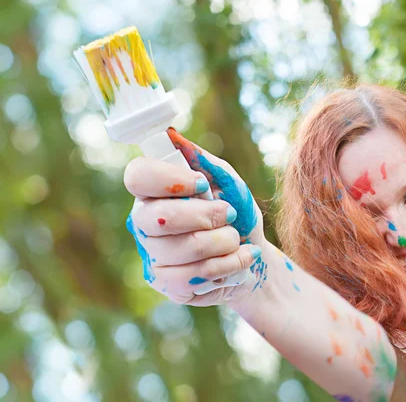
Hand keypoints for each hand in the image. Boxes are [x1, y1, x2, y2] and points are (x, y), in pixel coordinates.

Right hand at [123, 128, 266, 305]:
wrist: (254, 253)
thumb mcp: (228, 182)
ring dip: (223, 242)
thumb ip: (203, 162)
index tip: (201, 184)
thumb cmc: (236, 213)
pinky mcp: (167, 283)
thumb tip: (172, 136)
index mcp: (154, 191)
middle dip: (206, 216)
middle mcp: (145, 222)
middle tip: (230, 215)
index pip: (138, 177)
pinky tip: (239, 259)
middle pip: (159, 218)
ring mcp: (153, 255)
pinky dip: (227, 266)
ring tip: (237, 239)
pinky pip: (193, 276)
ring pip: (181, 250)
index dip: (169, 180)